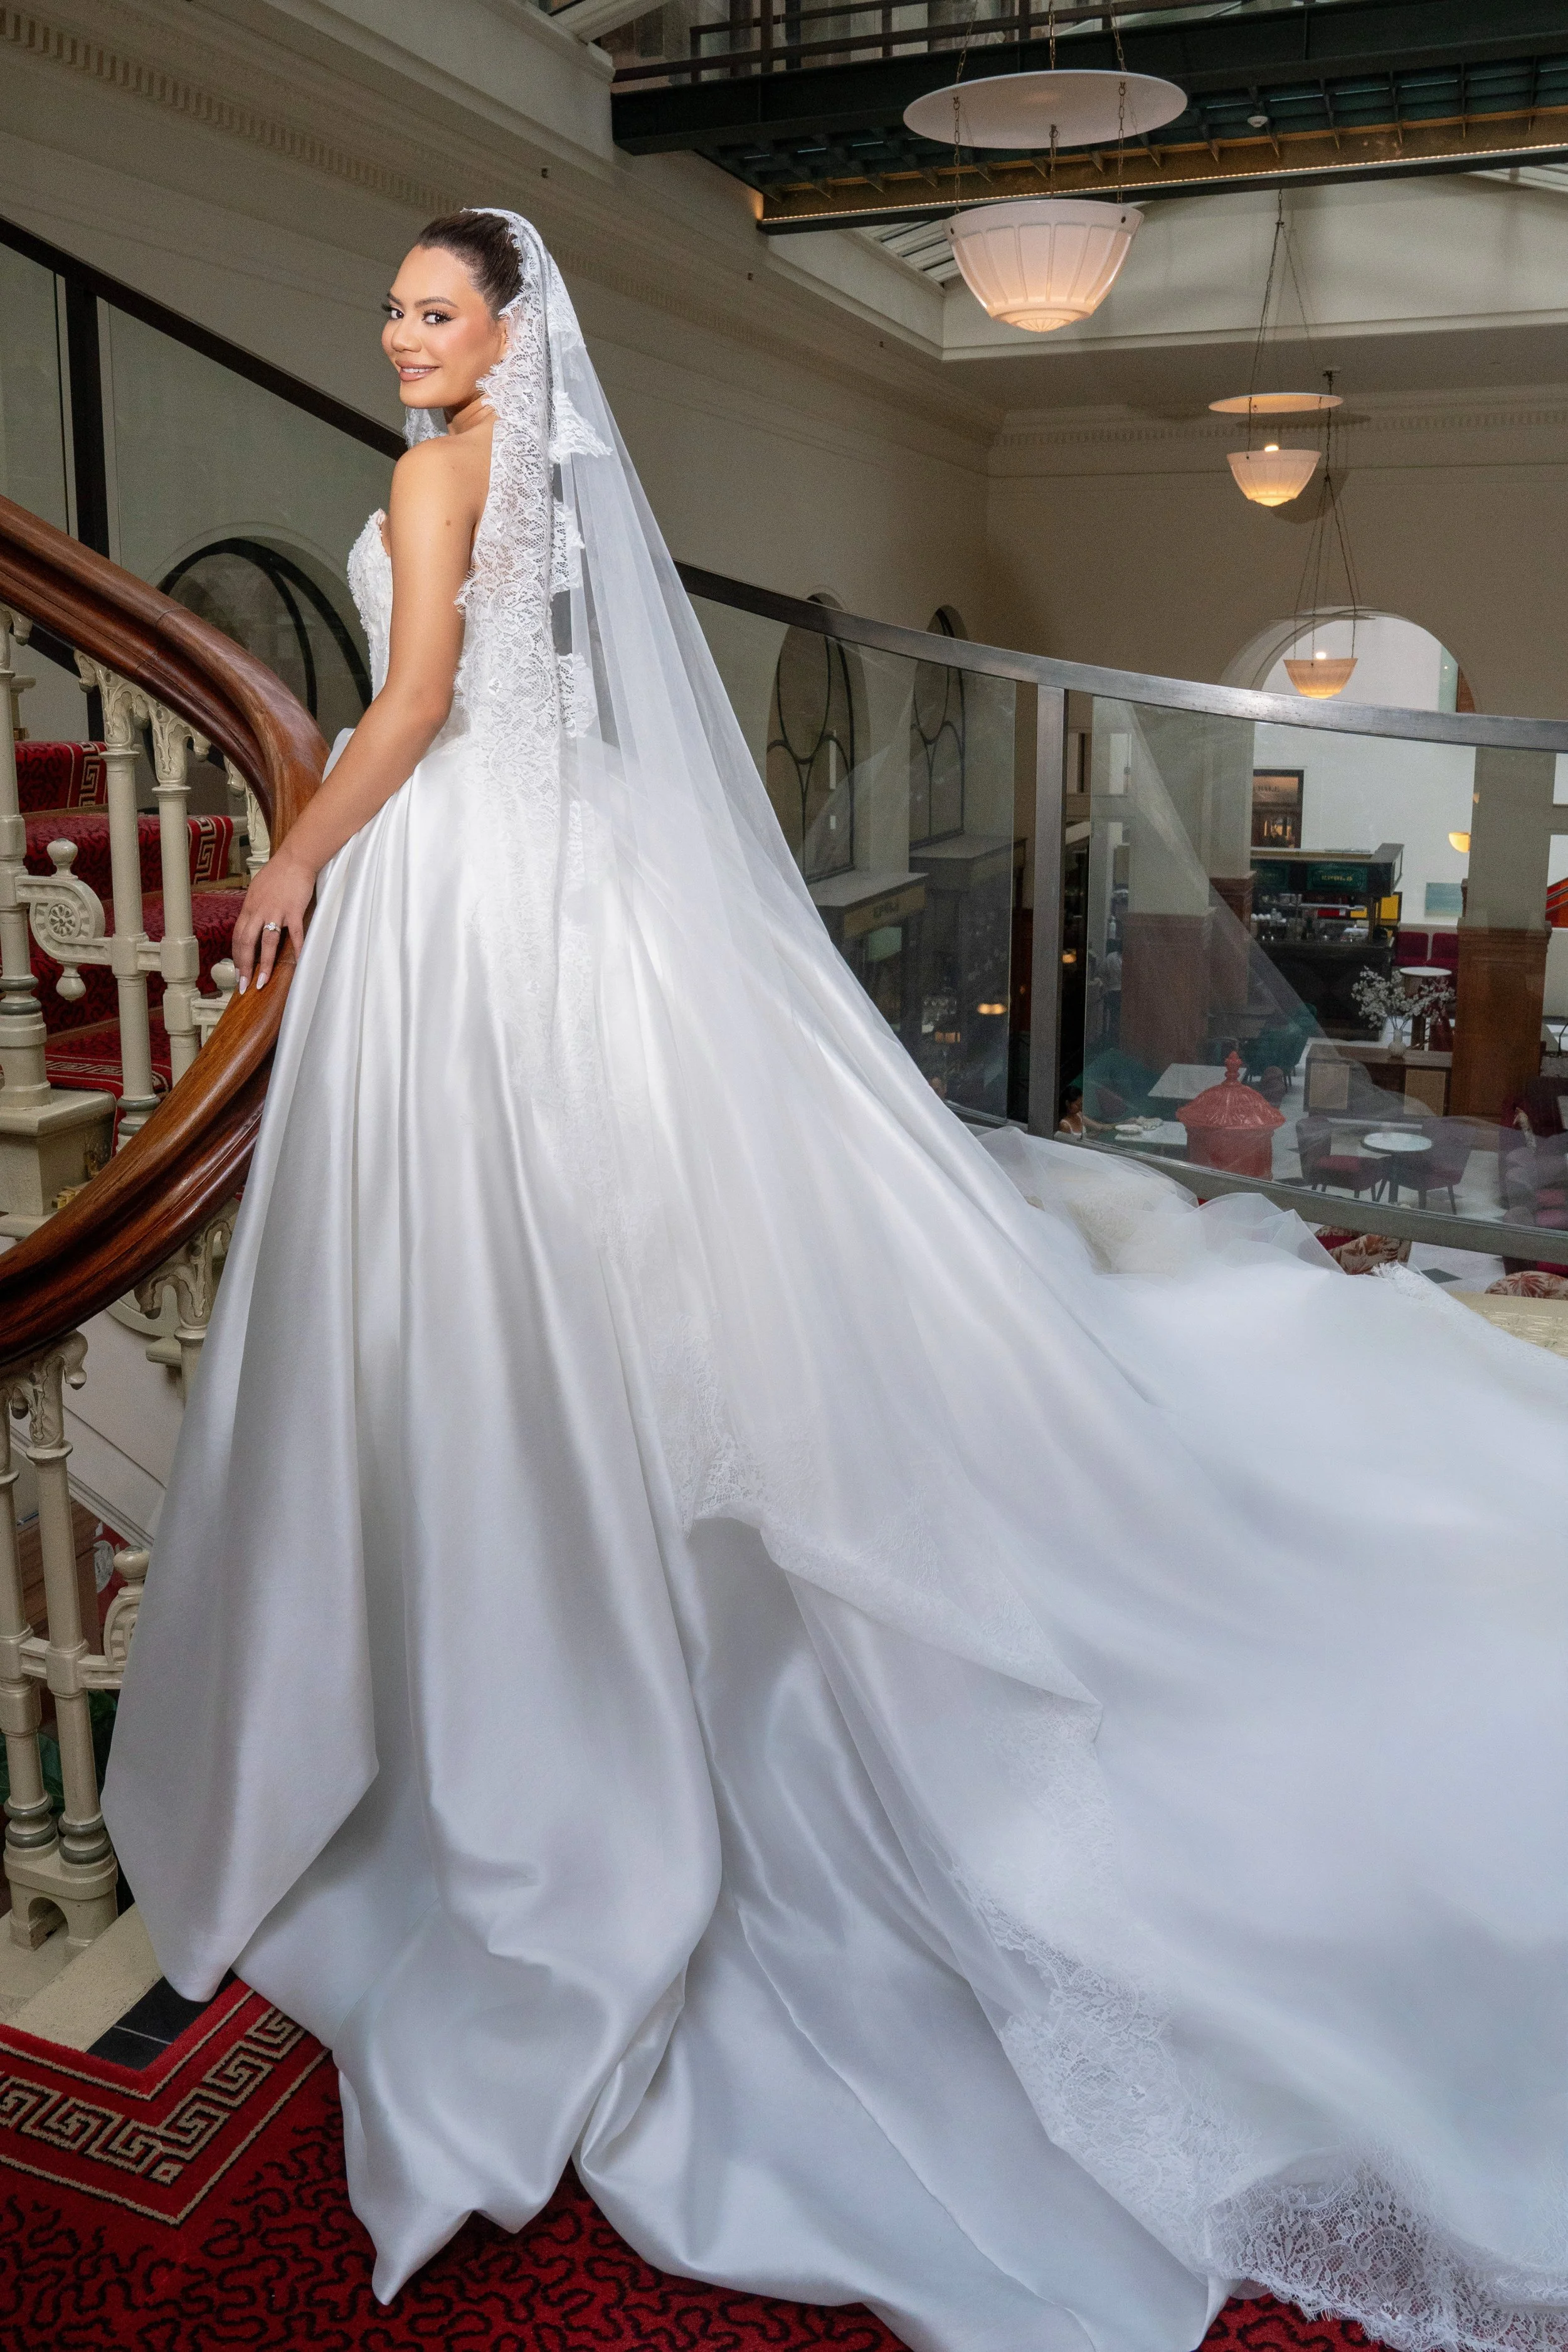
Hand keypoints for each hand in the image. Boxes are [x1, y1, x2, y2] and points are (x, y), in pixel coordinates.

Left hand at [231, 850, 315, 993]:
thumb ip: (253, 908)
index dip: (236, 956)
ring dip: (264, 964)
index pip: (238, 936)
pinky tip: (298, 962)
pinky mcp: (293, 911)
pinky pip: (295, 934)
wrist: (294, 859)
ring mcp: (276, 912)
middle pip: (246, 943)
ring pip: (266, 942)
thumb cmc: (277, 873)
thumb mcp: (256, 890)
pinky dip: (297, 949)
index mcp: (249, 908)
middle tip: (243, 984)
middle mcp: (259, 911)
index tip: (237, 972)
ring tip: (261, 981)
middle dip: (243, 966)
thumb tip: (251, 923)